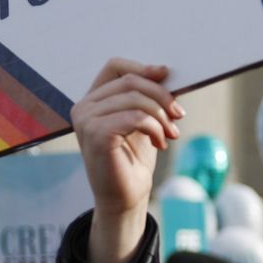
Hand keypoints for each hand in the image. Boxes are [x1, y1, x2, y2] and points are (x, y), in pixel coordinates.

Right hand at [72, 58, 183, 262]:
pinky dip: (155, 128)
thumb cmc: (133, 159)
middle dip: (162, 96)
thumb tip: (163, 70)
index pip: (114, 66)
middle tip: (179, 115)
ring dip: (162, 116)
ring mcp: (86, 120)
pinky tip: (160, 143)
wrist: (126, 195)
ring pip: (136, 99)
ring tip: (171, 133)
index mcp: (92, 100)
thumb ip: (147, 96)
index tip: (167, 74)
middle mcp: (83, 107)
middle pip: (131, 81)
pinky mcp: (96, 134)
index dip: (142, 67)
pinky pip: (136, 117)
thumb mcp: (143, 119)